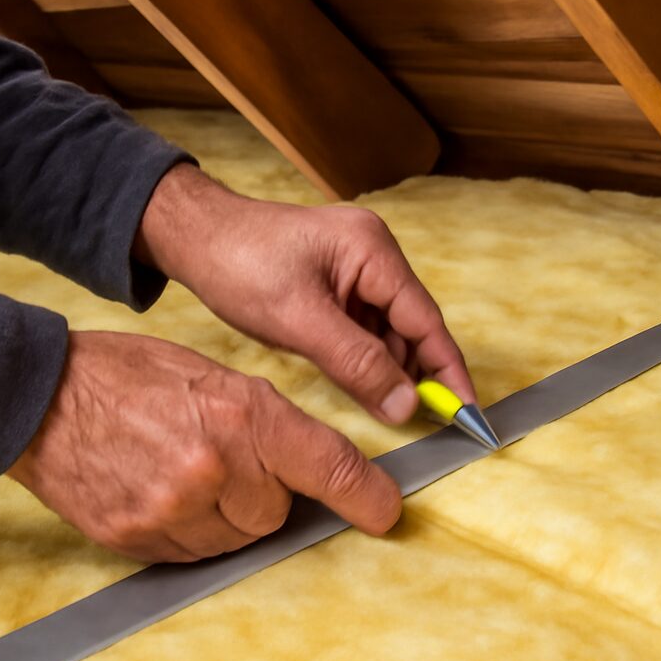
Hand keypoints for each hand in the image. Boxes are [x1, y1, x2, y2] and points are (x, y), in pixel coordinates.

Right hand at [8, 331, 400, 561]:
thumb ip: (265, 425)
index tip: (386, 513)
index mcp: (244, 416)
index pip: (327, 466)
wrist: (42, 398)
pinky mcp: (140, 541)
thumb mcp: (214, 377)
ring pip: (236, 538)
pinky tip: (160, 490)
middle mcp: (217, 469)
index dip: (365, 495)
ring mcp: (175, 511)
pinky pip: (193, 554)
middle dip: (263, 492)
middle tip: (222, 458)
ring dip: (225, 515)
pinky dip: (188, 530)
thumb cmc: (131, 376)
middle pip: (276, 513)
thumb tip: (306, 472)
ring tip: (183, 471)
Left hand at [134, 164, 474, 424]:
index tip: (468, 413)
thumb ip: (357, 363)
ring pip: (389, 331)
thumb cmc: (238, 263)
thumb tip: (406, 406)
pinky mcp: (337, 283)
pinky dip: (368, 359)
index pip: (426, 319)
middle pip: (412, 326)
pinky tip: (364, 386)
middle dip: (419, 374)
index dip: (449, 370)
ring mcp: (356, 268)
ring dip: (391, 369)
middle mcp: (374, 255)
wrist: (192, 237)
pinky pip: (365, 327)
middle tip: (427, 423)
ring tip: (391, 411)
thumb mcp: (299, 320)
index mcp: (372, 251)